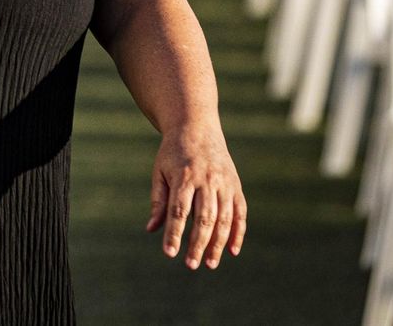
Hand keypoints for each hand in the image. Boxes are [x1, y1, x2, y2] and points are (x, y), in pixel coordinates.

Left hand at [146, 124, 245, 268]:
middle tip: (191, 265)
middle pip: (204, 218)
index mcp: (184, 176)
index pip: (179, 211)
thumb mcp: (160, 172)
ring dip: (218, 244)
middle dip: (198, 244)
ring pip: (224, 218)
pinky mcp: (236, 186)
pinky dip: (238, 233)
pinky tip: (232, 251)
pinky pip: (240, 213)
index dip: (174, 234)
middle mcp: (207, 180)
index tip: (169, 254)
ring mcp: (225, 183)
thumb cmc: (173, 153)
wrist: (196, 127)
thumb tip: (151, 229)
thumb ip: (158, 201)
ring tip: (210, 263)